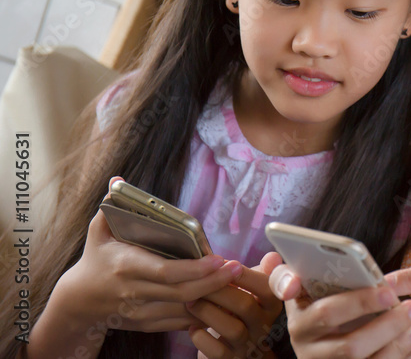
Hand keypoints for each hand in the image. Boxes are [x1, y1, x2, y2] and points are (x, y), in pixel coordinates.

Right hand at [57, 177, 239, 335]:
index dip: (194, 268)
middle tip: (237, 268)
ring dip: (212, 300)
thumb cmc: (96, 259)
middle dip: (214, 282)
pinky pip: (179, 322)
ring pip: (183, 311)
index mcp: (127, 266)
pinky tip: (220, 302)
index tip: (218, 258)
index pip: (166, 271)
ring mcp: (140, 312)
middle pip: (181, 292)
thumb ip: (111, 206)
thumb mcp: (98, 231)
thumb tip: (117, 180)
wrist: (78, 301)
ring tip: (235, 283)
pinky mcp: (146, 324)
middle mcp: (134, 292)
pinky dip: (200, 314)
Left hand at [187, 253, 284, 357]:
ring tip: (190, 302)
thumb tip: (273, 256)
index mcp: (272, 304)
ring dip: (207, 312)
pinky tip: (192, 327)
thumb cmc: (242, 310)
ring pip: (232, 329)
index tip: (224, 263)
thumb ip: (261, 272)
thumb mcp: (254, 290)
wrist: (239, 348)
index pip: (267, 287)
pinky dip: (202, 338)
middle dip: (218, 291)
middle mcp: (264, 325)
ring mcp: (248, 345)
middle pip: (245, 305)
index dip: (246, 274)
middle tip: (197, 282)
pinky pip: (218, 352)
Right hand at [268, 262, 410, 357]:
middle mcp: (311, 354)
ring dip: (400, 347)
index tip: (389, 291)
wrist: (319, 347)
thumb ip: (287, 276)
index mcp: (300, 325)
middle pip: (352, 348)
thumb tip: (287, 273)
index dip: (359, 302)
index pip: (328, 313)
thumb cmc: (315, 306)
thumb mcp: (299, 291)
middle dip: (388, 327)